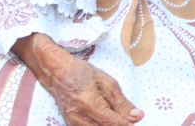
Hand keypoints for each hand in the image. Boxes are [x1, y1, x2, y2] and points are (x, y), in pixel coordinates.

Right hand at [14, 35, 140, 125]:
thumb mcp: (107, 82)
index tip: (134, 120)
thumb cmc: (81, 73)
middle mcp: (81, 119)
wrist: (56, 73)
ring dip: (110, 125)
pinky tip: (103, 118)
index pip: (115, 124)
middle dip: (119, 125)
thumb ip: (122, 103)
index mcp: (91, 104)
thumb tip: (137, 117)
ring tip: (113, 115)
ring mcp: (74, 125)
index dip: (128, 124)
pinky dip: (100, 125)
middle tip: (124, 117)